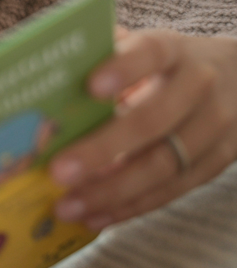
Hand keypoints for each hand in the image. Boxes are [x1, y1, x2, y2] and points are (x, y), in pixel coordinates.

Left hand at [50, 29, 236, 228]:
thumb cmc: (169, 66)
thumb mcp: (144, 50)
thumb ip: (103, 58)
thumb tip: (48, 79)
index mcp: (175, 50)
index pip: (153, 52)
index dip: (125, 67)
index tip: (90, 86)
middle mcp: (200, 86)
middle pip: (153, 120)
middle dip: (103, 149)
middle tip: (58, 171)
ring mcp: (215, 127)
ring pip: (164, 165)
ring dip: (112, 191)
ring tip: (68, 206)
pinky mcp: (218, 162)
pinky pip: (172, 190)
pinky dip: (131, 206)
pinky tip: (95, 217)